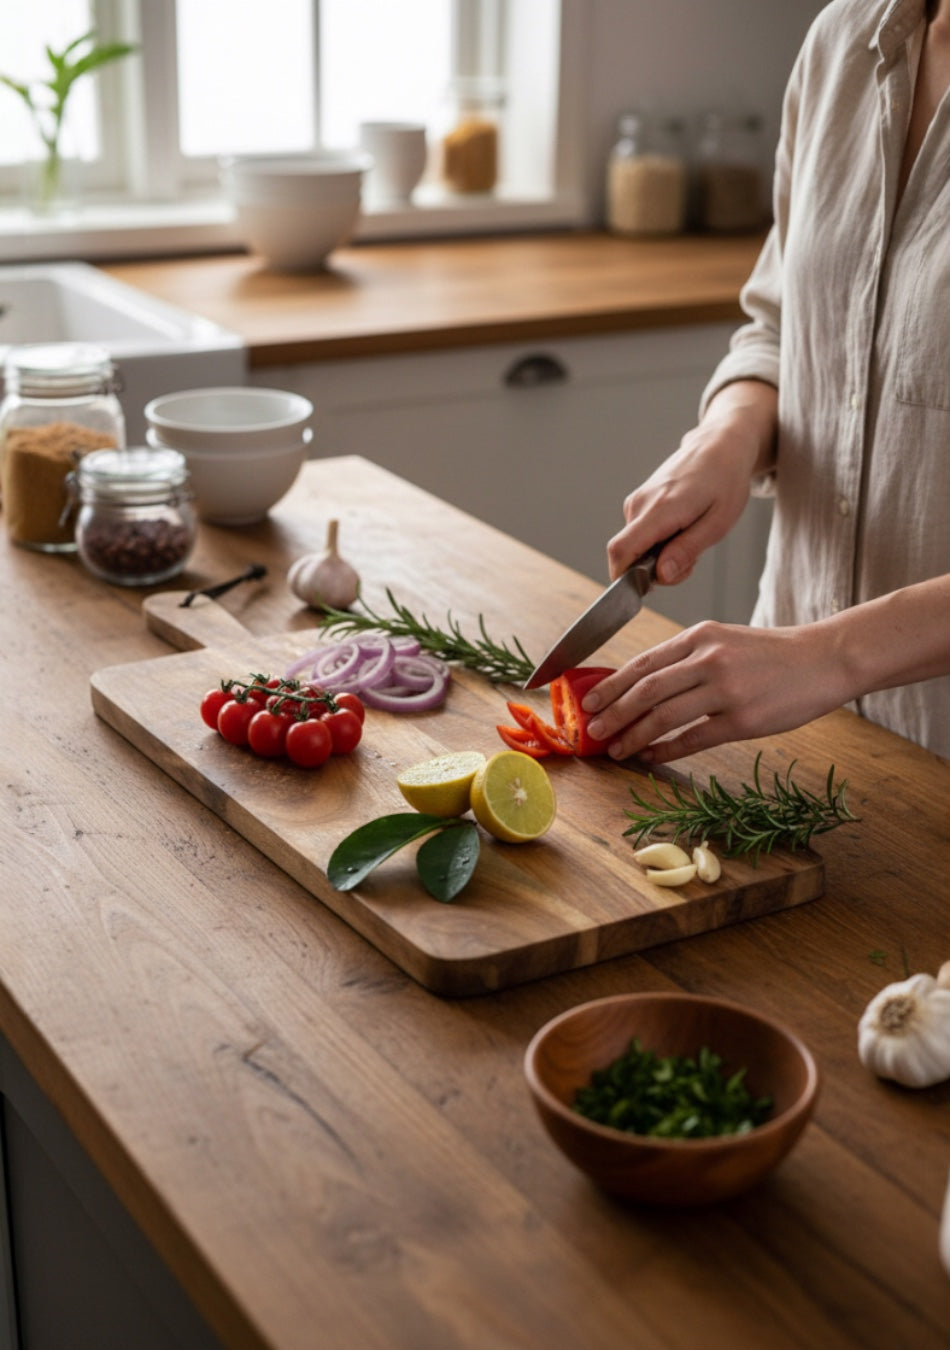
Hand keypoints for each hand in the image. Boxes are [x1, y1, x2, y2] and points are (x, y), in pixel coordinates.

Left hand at [581, 620, 851, 763]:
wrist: (823, 660)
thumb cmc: (770, 655)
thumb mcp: (724, 640)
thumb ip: (686, 657)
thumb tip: (641, 685)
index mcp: (699, 636)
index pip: (643, 663)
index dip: (610, 685)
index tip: (588, 703)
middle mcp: (708, 659)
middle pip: (646, 690)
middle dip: (613, 713)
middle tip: (592, 731)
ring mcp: (726, 689)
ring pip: (664, 716)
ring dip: (633, 736)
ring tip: (615, 749)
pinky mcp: (743, 719)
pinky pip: (693, 738)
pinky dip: (666, 749)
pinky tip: (650, 757)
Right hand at [607, 380, 777, 584]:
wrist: (719, 446)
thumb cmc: (725, 482)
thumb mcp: (717, 523)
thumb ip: (686, 550)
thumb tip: (660, 576)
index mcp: (659, 509)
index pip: (620, 551)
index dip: (624, 578)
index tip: (647, 588)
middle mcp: (639, 504)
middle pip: (628, 556)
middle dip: (654, 571)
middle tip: (690, 562)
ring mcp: (636, 502)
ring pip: (635, 547)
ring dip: (660, 556)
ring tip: (691, 539)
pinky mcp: (638, 502)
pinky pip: (639, 535)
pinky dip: (658, 543)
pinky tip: (682, 529)